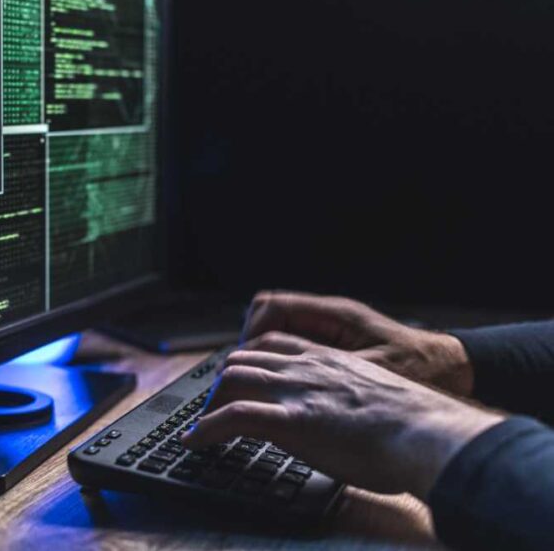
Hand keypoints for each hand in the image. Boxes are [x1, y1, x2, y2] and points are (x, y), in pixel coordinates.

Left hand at [182, 347, 503, 498]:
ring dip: (212, 401)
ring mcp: (297, 390)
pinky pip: (234, 416)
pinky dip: (206, 428)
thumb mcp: (377, 395)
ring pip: (234, 377)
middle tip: (216, 404)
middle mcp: (307, 366)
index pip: (274, 343)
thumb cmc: (416, 425)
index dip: (251, 358)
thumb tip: (345, 416)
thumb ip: (350, 395)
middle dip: (224, 379)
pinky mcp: (292, 419)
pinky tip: (194, 440)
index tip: (241, 376)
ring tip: (203, 422)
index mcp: (329, 359)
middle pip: (245, 357)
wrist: (430, 434)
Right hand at [242, 291, 473, 396]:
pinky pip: (294, 346)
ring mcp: (331, 331)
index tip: (242, 363)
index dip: (249, 332)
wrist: (456, 371)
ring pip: (277, 332)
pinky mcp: (336, 347)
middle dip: (248, 346)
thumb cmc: (422, 370)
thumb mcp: (371, 373)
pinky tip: (281, 390)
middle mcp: (328, 317)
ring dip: (262, 356)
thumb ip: (326, 369)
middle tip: (240, 379)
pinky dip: (280, 364)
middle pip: (267, 317)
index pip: (270, 306)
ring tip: (255, 387)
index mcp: (334, 315)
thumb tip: (285, 375)